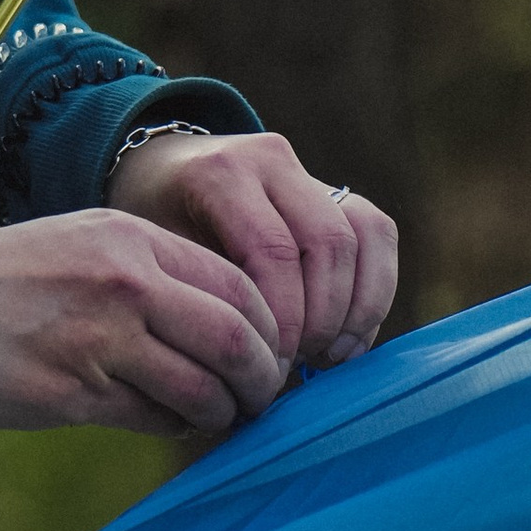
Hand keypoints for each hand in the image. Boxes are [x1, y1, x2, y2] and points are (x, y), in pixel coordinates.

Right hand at [0, 211, 289, 444]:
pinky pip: (155, 419)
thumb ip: (154, 271)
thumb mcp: (86, 243)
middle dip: (261, 378)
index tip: (270, 352)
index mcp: (132, 239)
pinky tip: (170, 420)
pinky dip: (176, 426)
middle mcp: (125, 284)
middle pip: (234, 338)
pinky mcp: (77, 393)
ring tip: (219, 417)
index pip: (237, 285)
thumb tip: (230, 321)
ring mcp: (102, 340)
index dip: (268, 328)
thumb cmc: (14, 279)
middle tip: (262, 397)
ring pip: (202, 389)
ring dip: (223, 412)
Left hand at [105, 129, 396, 371]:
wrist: (161, 173)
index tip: (270, 366)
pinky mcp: (334, 186)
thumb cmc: (154, 227)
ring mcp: (306, 168)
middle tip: (300, 366)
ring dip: (356, 308)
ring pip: (362, 234)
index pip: (272, 251)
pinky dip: (375, 287)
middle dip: (323, 318)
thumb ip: (207, 298)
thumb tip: (248, 373)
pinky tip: (349, 333)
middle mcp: (269, 158)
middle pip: (327, 242)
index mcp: (220, 175)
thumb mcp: (161, 257)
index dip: (285, 318)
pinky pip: (376, 231)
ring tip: (329, 356)